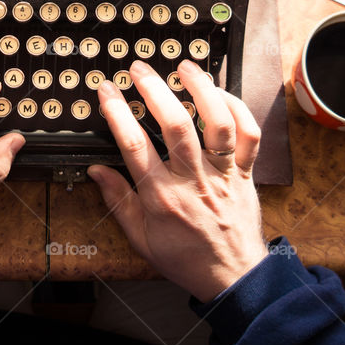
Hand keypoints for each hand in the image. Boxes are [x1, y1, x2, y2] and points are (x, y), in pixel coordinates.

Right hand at [89, 59, 267, 301]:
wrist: (232, 277)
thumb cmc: (185, 258)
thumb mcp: (140, 239)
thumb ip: (117, 202)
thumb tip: (96, 171)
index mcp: (162, 198)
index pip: (134, 146)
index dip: (118, 113)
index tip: (107, 91)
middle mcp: (193, 181)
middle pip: (176, 126)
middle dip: (155, 90)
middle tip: (139, 68)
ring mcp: (222, 175)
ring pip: (217, 124)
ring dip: (201, 90)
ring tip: (184, 67)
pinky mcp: (244, 174)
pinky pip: (248, 136)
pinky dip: (238, 110)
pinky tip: (221, 93)